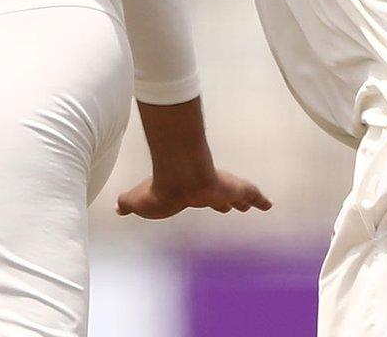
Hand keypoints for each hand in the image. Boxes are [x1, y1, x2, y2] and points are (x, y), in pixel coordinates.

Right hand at [116, 168, 271, 219]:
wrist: (176, 179)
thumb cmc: (158, 190)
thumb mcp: (136, 201)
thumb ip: (128, 203)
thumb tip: (117, 207)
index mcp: (187, 193)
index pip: (198, 197)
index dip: (203, 202)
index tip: (204, 205)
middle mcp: (206, 189)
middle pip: (219, 196)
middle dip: (226, 203)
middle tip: (231, 208)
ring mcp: (222, 187)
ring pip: (237, 195)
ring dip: (245, 201)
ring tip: (253, 206)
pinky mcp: (234, 187)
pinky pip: (252, 194)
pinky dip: (261, 199)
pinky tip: (269, 204)